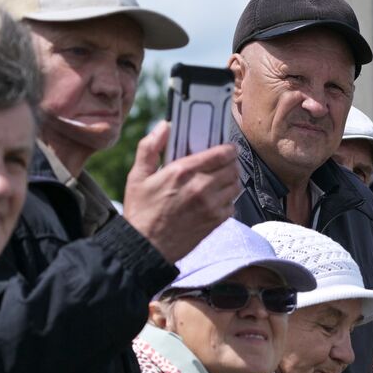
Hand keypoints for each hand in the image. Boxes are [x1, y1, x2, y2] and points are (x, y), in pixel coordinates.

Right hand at [123, 122, 238, 262]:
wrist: (146, 246)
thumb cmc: (141, 211)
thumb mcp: (137, 175)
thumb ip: (150, 147)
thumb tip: (165, 125)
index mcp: (182, 172)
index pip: (219, 154)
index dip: (229, 148)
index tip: (229, 147)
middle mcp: (200, 187)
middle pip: (232, 168)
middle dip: (231, 162)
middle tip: (225, 162)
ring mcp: (210, 206)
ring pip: (235, 185)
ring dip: (232, 179)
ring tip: (222, 178)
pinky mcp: (215, 222)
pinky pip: (232, 205)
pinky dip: (228, 199)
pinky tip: (217, 198)